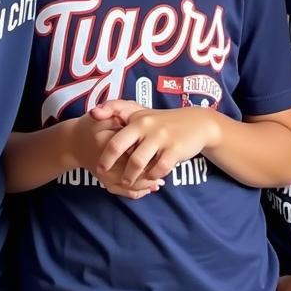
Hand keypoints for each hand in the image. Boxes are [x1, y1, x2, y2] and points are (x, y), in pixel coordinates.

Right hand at [71, 110, 162, 199]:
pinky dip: (137, 191)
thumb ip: (121, 115)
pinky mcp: (104, 182)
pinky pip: (122, 191)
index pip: (130, 150)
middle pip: (131, 170)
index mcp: (105, 142)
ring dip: (146, 184)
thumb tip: (139, 129)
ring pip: (128, 185)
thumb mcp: (106, 113)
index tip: (160, 148)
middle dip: (149, 171)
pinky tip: (150, 188)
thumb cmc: (93, 124)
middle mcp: (104, 162)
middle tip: (166, 167)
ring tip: (161, 180)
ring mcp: (103, 175)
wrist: (74, 142)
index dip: (145, 151)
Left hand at [96, 106, 219, 185]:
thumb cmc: (163, 121)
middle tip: (103, 174)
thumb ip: (118, 110)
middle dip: (108, 163)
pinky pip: (158, 169)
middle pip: (119, 146)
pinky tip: (151, 176)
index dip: (102, 150)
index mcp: (136, 118)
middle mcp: (146, 126)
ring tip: (126, 180)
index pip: (113, 132)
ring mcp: (161, 137)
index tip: (96, 165)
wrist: (197, 124)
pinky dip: (152, 176)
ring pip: (137, 162)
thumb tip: (93, 112)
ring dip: (129, 175)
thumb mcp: (142, 113)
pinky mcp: (175, 149)